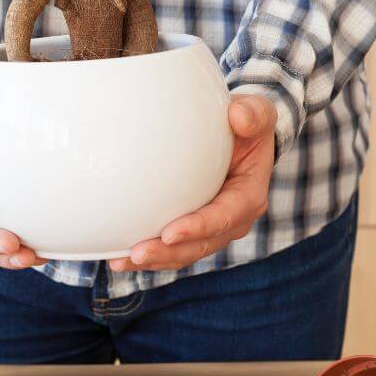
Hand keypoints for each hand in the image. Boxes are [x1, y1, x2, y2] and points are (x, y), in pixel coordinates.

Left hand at [110, 94, 276, 272]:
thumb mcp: (257, 114)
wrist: (241, 137)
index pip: (225, 217)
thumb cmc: (247, 125)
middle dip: (169, 253)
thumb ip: (252, 114)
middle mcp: (233, 220)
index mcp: (248, 196)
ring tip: (121, 261)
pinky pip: (172, 247)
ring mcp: (213, 228)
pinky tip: (118, 256)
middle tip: (136, 254)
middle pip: (201, 245)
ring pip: (184, 252)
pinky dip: (149, 253)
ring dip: (155, 259)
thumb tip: (238, 116)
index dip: (199, 228)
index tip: (170, 233)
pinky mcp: (194, 228)